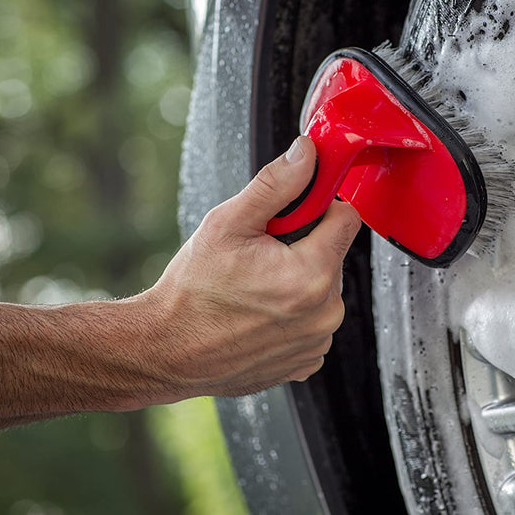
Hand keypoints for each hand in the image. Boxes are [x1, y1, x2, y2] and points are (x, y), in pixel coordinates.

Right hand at [143, 136, 360, 400]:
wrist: (167, 351)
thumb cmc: (192, 292)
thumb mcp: (228, 223)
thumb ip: (276, 185)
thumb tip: (306, 154)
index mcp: (313, 275)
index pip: (347, 218)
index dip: (319, 208)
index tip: (291, 216)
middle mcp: (326, 313)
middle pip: (334, 254)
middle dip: (304, 247)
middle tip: (260, 257)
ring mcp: (318, 341)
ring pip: (325, 289)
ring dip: (299, 282)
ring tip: (255, 289)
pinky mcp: (308, 360)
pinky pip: (314, 320)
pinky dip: (294, 314)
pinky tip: (260, 315)